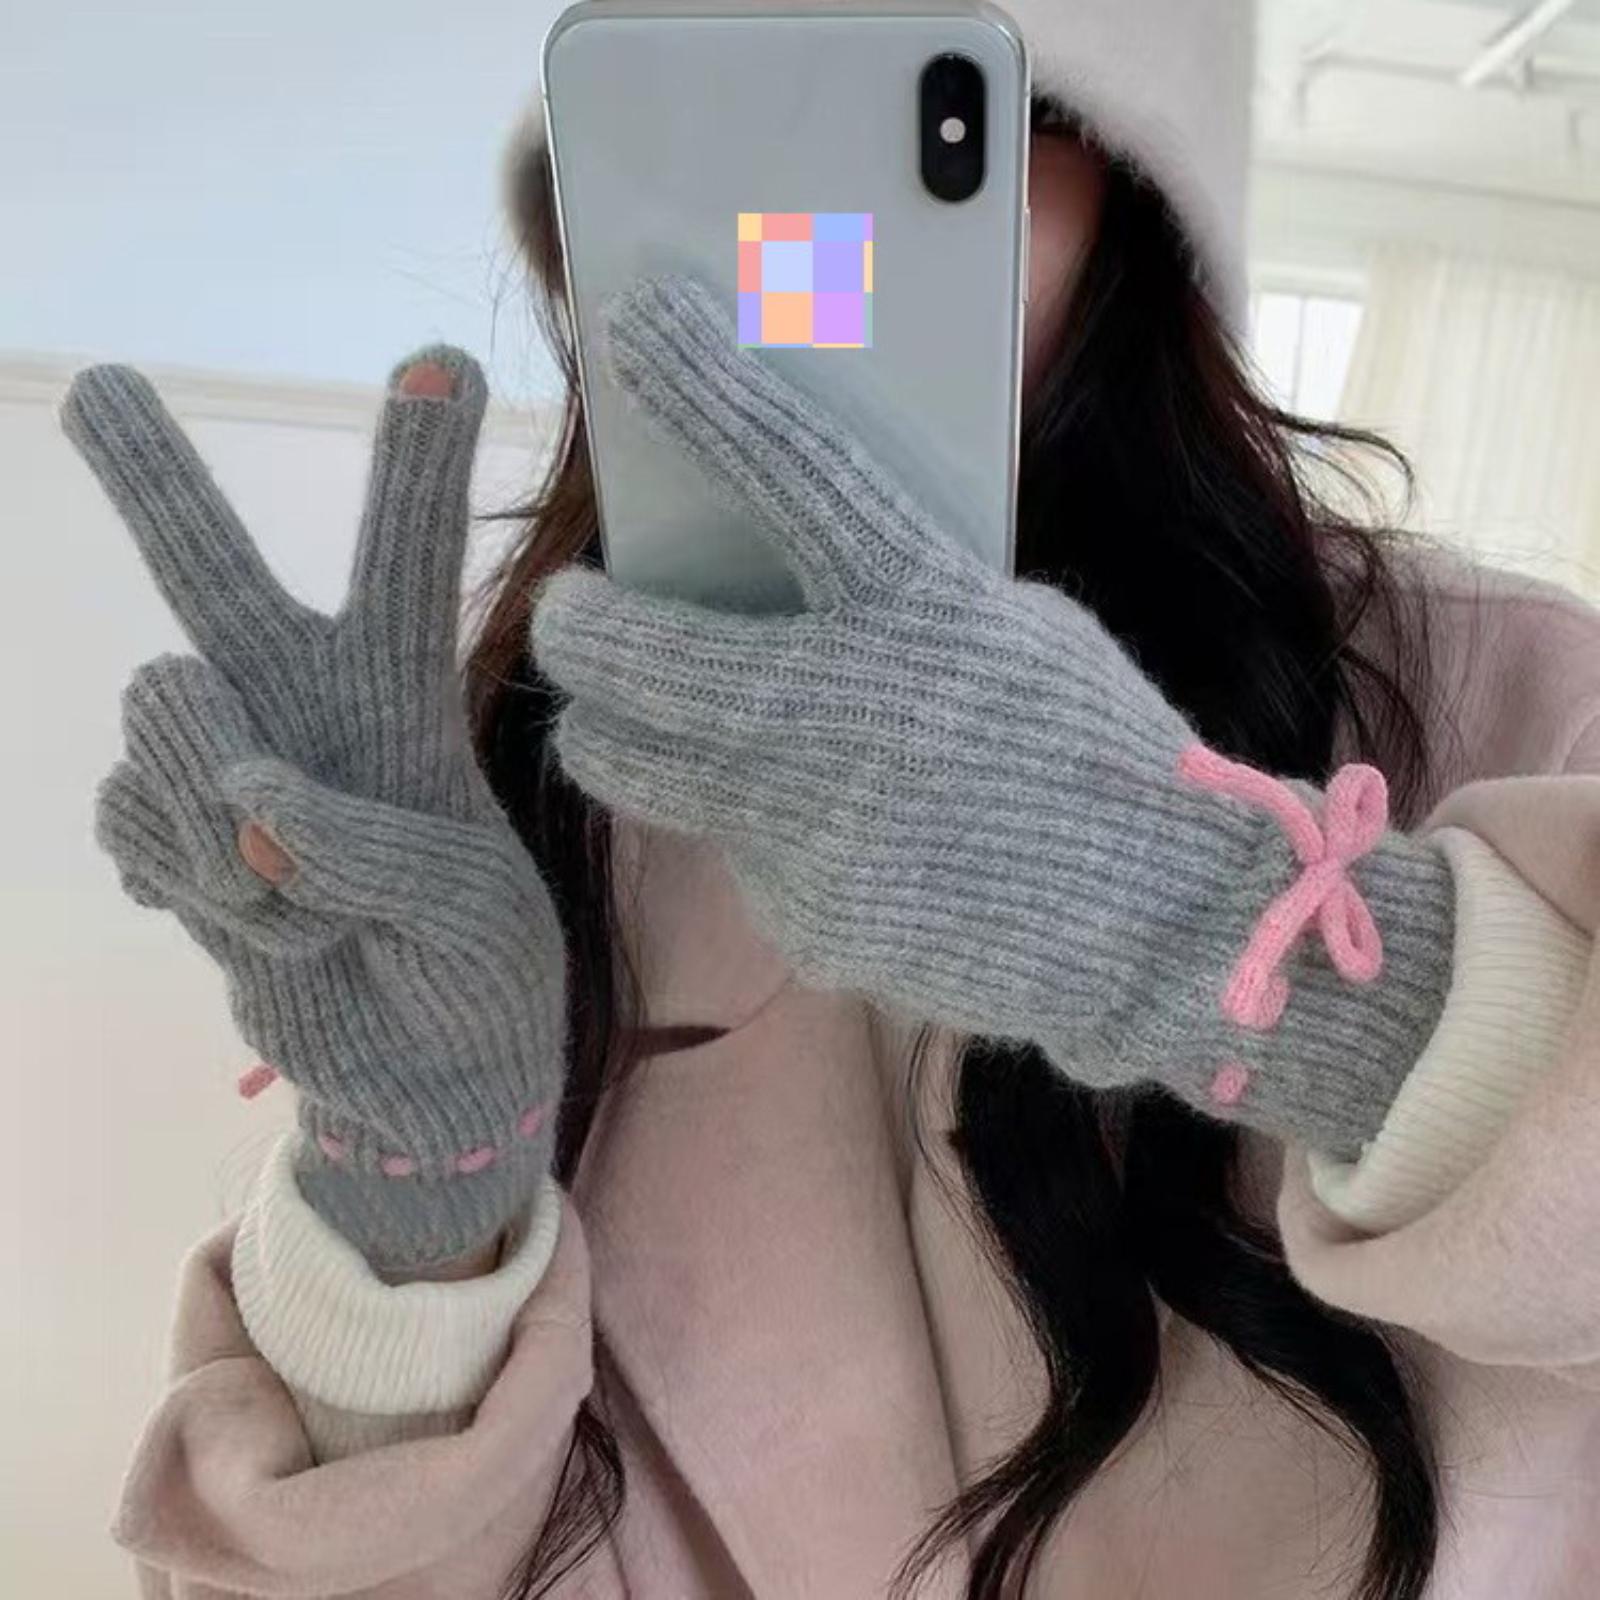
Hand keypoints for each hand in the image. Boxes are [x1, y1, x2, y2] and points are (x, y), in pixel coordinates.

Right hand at [64, 348, 566, 1270]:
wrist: (416, 1077)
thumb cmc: (478, 976)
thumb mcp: (467, 919)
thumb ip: (367, 849)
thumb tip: (247, 797)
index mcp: (404, 702)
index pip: (406, 571)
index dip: (414, 471)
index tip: (438, 364)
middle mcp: (303, 708)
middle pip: (217, 577)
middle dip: (160, 488)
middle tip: (99, 382)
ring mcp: (224, 770)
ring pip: (163, 724)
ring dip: (230, 838)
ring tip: (317, 910)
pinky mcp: (168, 839)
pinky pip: (129, 819)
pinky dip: (192, 889)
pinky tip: (259, 919)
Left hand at [530, 275, 1453, 1156]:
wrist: (1151, 922)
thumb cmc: (1094, 750)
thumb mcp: (1008, 628)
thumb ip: (902, 593)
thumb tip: (790, 568)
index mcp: (915, 604)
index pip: (787, 467)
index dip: (704, 383)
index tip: (633, 321)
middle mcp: (834, 707)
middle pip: (623, 649)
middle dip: (577, 623)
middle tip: (579, 613)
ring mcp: (802, 821)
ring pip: (625, 764)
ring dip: (612, 728)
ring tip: (636, 718)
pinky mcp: (796, 910)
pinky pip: (730, 850)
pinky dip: (748, 827)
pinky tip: (820, 834)